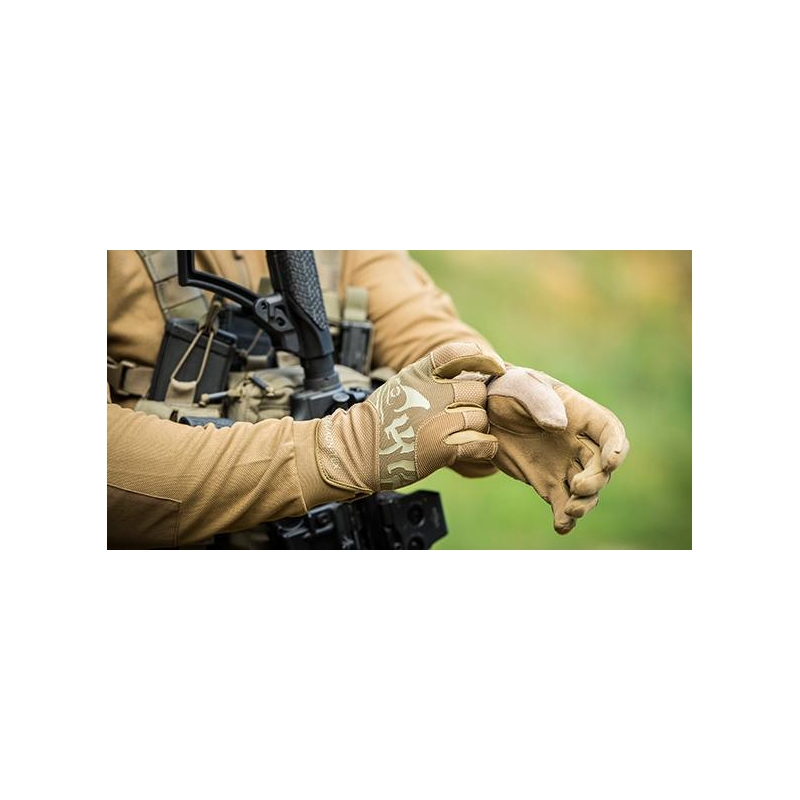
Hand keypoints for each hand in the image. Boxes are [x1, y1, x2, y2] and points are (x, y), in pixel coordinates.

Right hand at [315, 342, 504, 492]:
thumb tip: (474, 373)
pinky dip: (485, 447)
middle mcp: (429, 393)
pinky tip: (479, 448)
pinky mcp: (440, 447)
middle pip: (477, 390)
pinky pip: (480, 442)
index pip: (458, 352)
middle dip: (477, 403)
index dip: (483, 357)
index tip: (495, 367)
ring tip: (462, 435)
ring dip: (477, 427)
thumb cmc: (381, 420)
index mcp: (418, 374)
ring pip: (480, 417)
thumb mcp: (402, 384)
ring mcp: (435, 420)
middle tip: (465, 415)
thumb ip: (433, 377)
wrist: (355, 451)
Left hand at [487, 366, 628, 532]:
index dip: (616, 447)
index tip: (612, 461)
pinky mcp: (546, 482)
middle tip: (578, 487)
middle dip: (596, 480)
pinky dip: (564, 518)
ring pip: (586, 490)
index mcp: (580, 415)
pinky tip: (561, 526)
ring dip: (585, 503)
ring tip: (570, 510)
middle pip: (601, 466)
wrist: (483, 411)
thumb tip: (560, 425)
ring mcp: (564, 465)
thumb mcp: (521, 386)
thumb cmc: (508, 390)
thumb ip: (541, 401)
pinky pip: (561, 503)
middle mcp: (578, 443)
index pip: (610, 431)